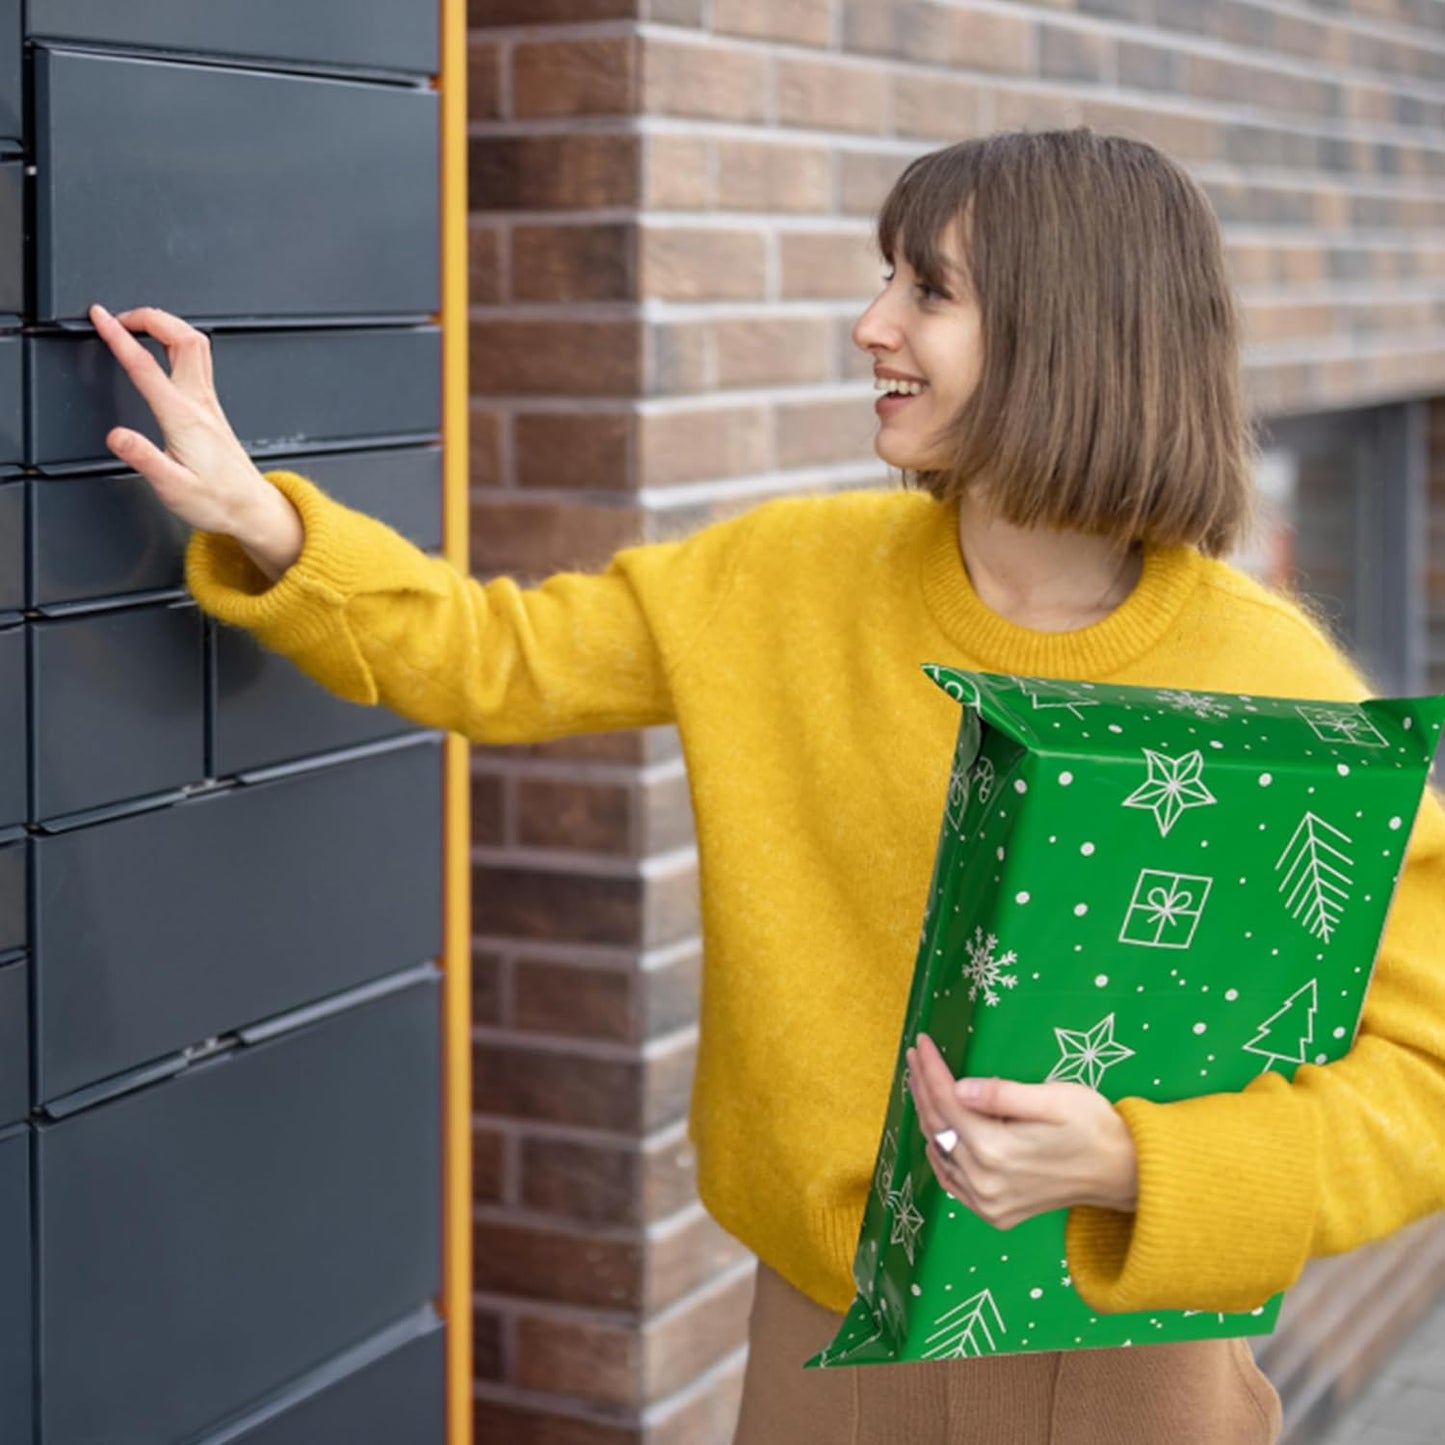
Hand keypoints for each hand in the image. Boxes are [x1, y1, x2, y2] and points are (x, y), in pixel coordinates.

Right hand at [87, 303, 302, 577]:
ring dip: (165, 325)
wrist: (251, 509)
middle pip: (182, 338)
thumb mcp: (173, 487)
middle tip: (118, 317)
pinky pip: (198, 360)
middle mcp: (199, 403)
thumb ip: (144, 459)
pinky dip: (176, 341)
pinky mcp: (212, 408)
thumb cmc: (217, 500)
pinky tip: (164, 347)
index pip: (146, 365)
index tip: (100, 317)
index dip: (119, 336)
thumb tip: (117, 436)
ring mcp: (208, 403)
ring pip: (195, 344)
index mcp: (183, 418)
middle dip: (149, 317)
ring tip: (137, 324)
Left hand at [906, 1031, 1137, 1230]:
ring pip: (941, 1152)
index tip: (922, 1042)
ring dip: (928, 1116)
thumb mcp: (1054, 1099)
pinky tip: (935, 1133)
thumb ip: (1003, 1094)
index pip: (948, 1102)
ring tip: (920, 1083)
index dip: (931, 1070)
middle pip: (939, 1126)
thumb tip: (959, 1088)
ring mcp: (988, 1203)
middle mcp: (985, 1183)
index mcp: (996, 1151)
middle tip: (915, 1056)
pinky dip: (940, 1153)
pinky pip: (952, 1181)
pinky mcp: (995, 1214)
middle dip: (923, 1087)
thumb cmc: (1093, 1127)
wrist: (1123, 1173)